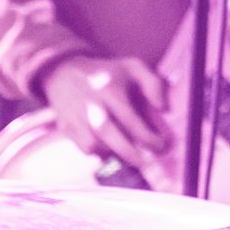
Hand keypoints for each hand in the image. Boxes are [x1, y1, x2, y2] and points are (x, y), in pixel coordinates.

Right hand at [42, 55, 171, 167]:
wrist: (64, 72)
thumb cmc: (107, 72)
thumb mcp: (134, 68)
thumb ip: (154, 85)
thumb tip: (164, 109)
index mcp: (110, 90)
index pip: (130, 119)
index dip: (147, 137)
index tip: (160, 146)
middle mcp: (91, 105)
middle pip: (109, 135)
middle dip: (129, 153)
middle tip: (144, 162)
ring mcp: (76, 117)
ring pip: (94, 145)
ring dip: (112, 151)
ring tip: (126, 149)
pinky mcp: (66, 128)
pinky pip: (84, 148)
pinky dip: (99, 152)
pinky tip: (109, 145)